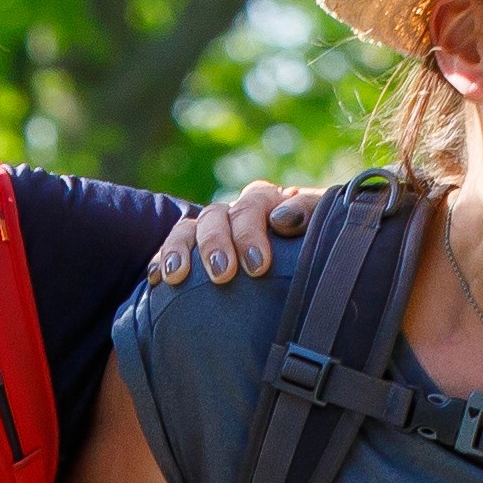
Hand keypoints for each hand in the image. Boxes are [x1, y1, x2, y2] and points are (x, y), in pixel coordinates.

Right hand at [152, 184, 325, 288]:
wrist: (312, 275)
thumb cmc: (322, 251)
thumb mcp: (326, 229)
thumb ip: (311, 214)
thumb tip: (281, 220)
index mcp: (273, 202)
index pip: (257, 202)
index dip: (252, 230)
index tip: (257, 266)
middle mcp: (240, 212)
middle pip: (220, 215)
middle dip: (217, 243)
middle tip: (223, 275)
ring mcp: (217, 229)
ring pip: (192, 227)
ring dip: (182, 249)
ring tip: (177, 277)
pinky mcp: (197, 249)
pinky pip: (173, 247)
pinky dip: (163, 259)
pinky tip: (157, 279)